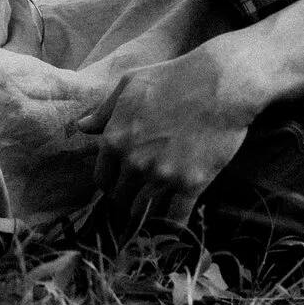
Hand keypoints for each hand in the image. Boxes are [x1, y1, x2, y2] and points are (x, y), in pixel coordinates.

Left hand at [72, 39, 273, 232]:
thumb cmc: (175, 78)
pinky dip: (170, 226)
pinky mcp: (190, 185)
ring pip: (142, 212)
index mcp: (115, 139)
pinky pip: (173, 219)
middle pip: (120, 199)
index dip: (111, 183)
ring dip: (146, 215)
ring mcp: (162, 176)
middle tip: (140, 198)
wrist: (221, 84)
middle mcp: (134, 162)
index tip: (123, 184)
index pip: (102, 179)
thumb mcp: (131, 85)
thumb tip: (82, 127)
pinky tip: (172, 224)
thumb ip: (105, 111)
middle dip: (128, 199)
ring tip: (153, 215)